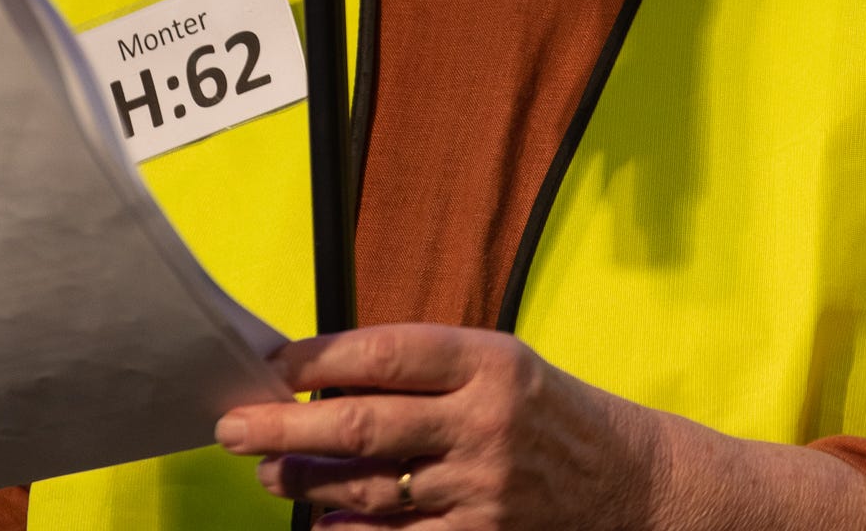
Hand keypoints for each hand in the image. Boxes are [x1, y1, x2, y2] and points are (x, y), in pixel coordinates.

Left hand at [215, 324, 865, 530]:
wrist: (633, 484)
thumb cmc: (546, 411)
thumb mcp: (498, 364)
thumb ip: (423, 369)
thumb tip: (324, 381)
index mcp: (489, 361)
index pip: (389, 352)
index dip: (324, 358)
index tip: (277, 363)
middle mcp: (485, 423)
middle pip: (366, 426)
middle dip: (288, 427)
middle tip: (233, 426)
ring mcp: (485, 492)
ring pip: (373, 493)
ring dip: (309, 485)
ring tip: (267, 473)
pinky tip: (323, 523)